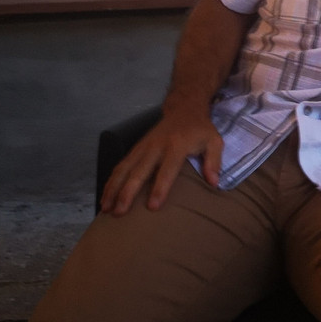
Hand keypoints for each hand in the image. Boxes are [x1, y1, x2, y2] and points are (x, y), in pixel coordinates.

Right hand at [99, 108, 222, 215]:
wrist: (184, 109)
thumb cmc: (200, 129)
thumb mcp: (214, 141)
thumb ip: (214, 161)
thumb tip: (213, 183)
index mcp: (177, 145)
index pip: (167, 170)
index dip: (160, 188)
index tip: (152, 207)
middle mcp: (156, 146)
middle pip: (139, 171)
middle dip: (127, 192)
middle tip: (119, 212)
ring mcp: (143, 147)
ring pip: (124, 168)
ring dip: (113, 188)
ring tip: (105, 208)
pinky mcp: (136, 148)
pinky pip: (120, 165)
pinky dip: (111, 181)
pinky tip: (105, 196)